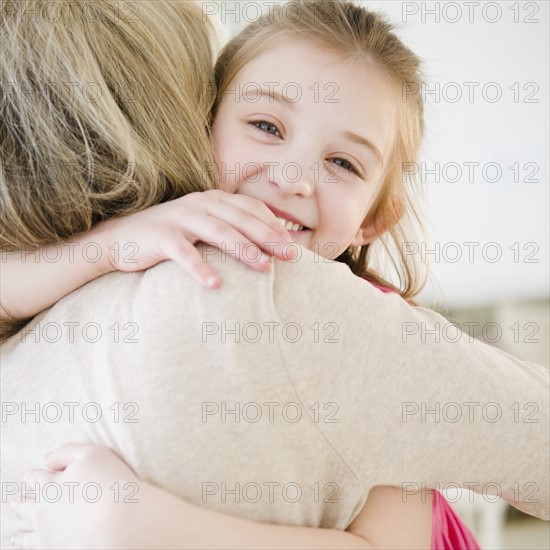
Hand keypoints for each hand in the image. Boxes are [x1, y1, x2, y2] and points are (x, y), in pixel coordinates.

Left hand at [10, 443, 191, 549]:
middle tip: (13, 503)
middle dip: (21, 503)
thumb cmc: (110, 482)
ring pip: (28, 535)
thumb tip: (47, 459)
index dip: (34, 476)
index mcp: (51, 485)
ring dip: (21, 535)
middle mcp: (45, 511)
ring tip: (15, 536)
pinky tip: (28, 547)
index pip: (38, 478)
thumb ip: (66, 452)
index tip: (28, 476)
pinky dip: (29, 548)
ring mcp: (50, 534)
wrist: (120, 520)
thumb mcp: (91, 453)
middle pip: (28, 506)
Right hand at [99, 190, 295, 287]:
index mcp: (213, 199)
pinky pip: (184, 253)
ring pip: (219, 232)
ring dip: (243, 250)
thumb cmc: (170, 235)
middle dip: (268, 237)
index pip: (250, 208)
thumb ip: (227, 228)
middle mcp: (200, 204)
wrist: (121, 238)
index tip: (292, 245)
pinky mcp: (162, 236)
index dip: (273, 225)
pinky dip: (200, 269)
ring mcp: (180, 218)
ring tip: (264, 268)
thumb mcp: (201, 226)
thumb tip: (263, 247)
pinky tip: (215, 285)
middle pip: (241, 219)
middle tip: (289, 257)